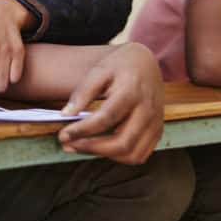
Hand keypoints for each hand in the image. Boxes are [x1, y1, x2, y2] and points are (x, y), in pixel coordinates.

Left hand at [56, 42, 163, 164]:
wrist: (146, 63)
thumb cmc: (120, 66)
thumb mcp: (99, 70)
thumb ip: (83, 92)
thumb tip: (66, 114)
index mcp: (132, 92)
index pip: (106, 118)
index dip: (82, 130)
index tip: (63, 134)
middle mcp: (147, 111)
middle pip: (121, 143)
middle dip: (91, 148)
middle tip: (68, 145)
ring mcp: (155, 124)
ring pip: (131, 154)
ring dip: (103, 156)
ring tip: (81, 147)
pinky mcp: (157, 132)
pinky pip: (140, 155)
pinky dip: (118, 157)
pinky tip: (101, 148)